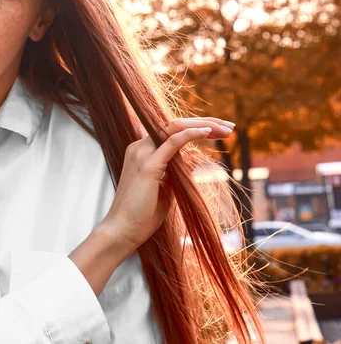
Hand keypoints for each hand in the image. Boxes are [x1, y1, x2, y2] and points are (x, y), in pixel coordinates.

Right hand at [102, 117, 234, 254]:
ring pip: (175, 127)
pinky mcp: (148, 165)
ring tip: (226, 129)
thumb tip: (192, 159)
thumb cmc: (143, 214)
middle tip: (229, 126)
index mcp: (142, 151)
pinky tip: (208, 132)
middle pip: (175, 124)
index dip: (196, 126)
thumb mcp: (166, 187)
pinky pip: (172, 142)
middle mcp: (140, 147)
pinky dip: (190, 134)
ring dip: (203, 125)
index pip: (171, 130)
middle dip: (204, 122)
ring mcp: (142, 153)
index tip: (220, 130)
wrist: (123, 230)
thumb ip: (177, 171)